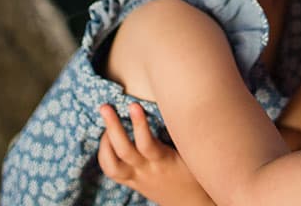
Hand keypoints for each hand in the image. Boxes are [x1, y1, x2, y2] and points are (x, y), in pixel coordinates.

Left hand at [98, 102, 213, 205]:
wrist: (192, 203)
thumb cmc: (196, 174)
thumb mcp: (193, 154)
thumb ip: (183, 135)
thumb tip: (177, 106)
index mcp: (164, 161)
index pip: (147, 144)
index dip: (139, 124)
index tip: (133, 105)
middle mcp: (147, 171)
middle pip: (124, 152)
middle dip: (112, 128)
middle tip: (105, 107)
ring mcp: (137, 179)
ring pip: (112, 166)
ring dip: (104, 144)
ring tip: (105, 126)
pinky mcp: (132, 183)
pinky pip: (112, 172)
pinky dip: (105, 154)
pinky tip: (107, 141)